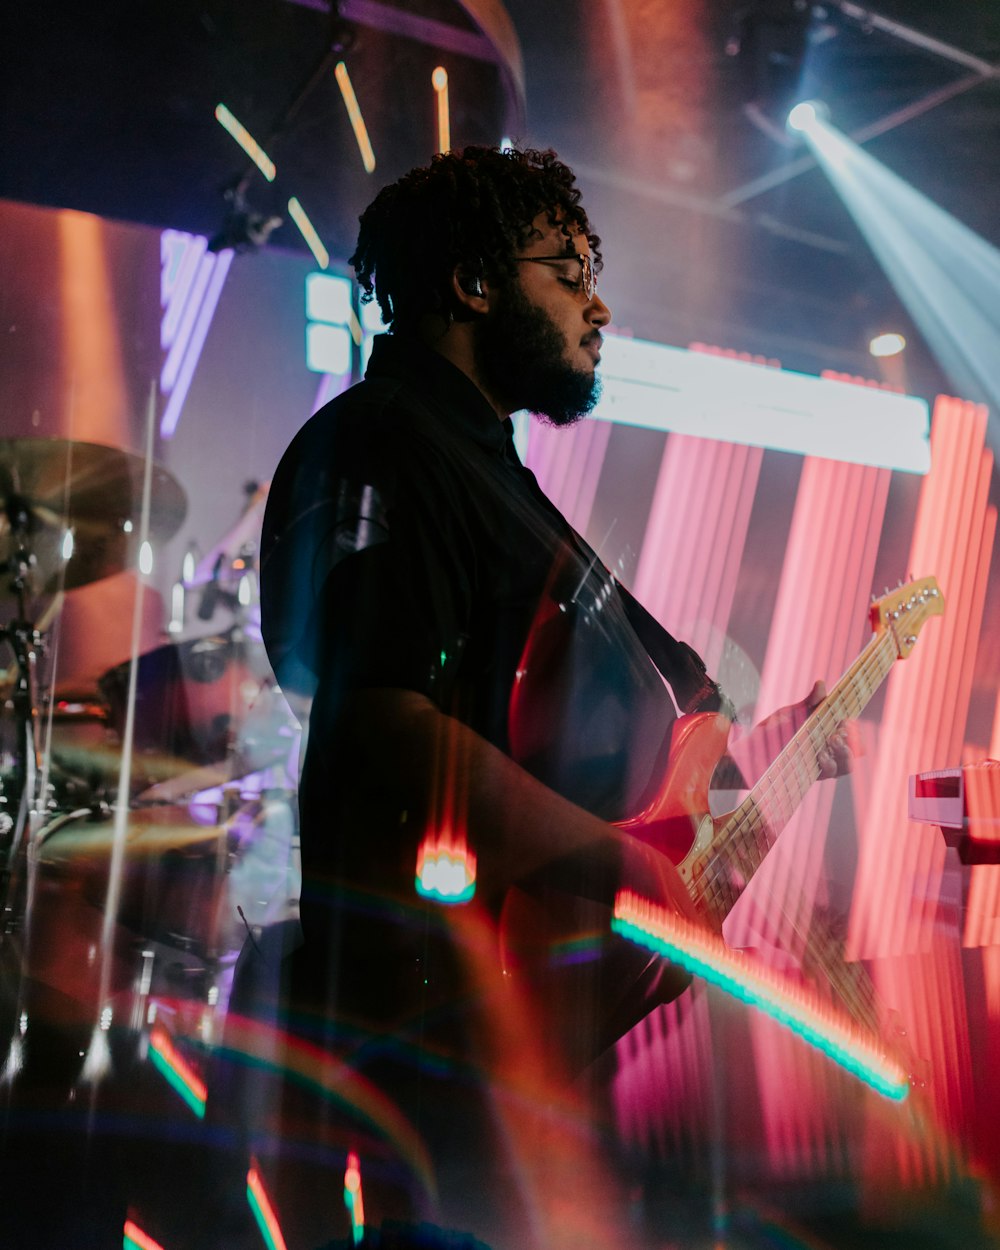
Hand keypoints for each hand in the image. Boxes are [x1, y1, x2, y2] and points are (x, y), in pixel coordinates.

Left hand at [729, 679, 854, 782]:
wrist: (749, 753)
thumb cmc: (772, 732)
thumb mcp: (790, 714)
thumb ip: (808, 703)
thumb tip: (821, 683)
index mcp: (827, 735)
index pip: (852, 735)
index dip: (855, 730)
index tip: (847, 720)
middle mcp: (828, 752)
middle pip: (854, 752)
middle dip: (851, 741)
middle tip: (839, 731)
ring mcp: (820, 766)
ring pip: (845, 766)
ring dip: (844, 754)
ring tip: (832, 740)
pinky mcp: (810, 777)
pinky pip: (828, 774)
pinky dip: (829, 764)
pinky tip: (820, 753)